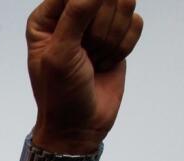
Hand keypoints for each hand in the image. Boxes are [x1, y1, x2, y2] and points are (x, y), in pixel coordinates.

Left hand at [25, 0, 142, 153]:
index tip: (83, 36)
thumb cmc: (60, 94)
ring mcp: (97, 24)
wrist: (80, 126)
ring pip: (124, 4)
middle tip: (87, 56)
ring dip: (113, 39)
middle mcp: (71, 15)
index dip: (88, 8)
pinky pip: (136, 23)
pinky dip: (125, 46)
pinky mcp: (118, 35)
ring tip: (95, 61)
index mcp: (47, 17)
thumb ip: (76, 15)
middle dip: (101, 30)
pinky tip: (107, 63)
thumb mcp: (61, 54)